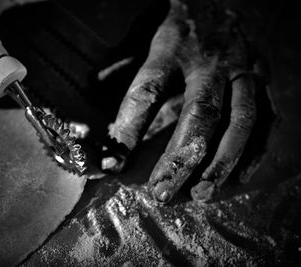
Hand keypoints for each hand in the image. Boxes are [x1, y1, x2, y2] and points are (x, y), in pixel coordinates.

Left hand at [102, 0, 261, 202]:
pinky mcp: (265, 76)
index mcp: (173, 44)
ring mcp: (244, 68)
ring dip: (222, 162)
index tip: (113, 163)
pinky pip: (268, 117)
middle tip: (161, 193)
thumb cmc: (177, 16)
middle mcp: (211, 60)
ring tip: (200, 194)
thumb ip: (119, 60)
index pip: (148, 91)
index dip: (130, 129)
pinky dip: (256, 150)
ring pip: (240, 121)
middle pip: (200, 113)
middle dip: (181, 158)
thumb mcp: (143, 29)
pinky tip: (239, 177)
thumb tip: (91, 88)